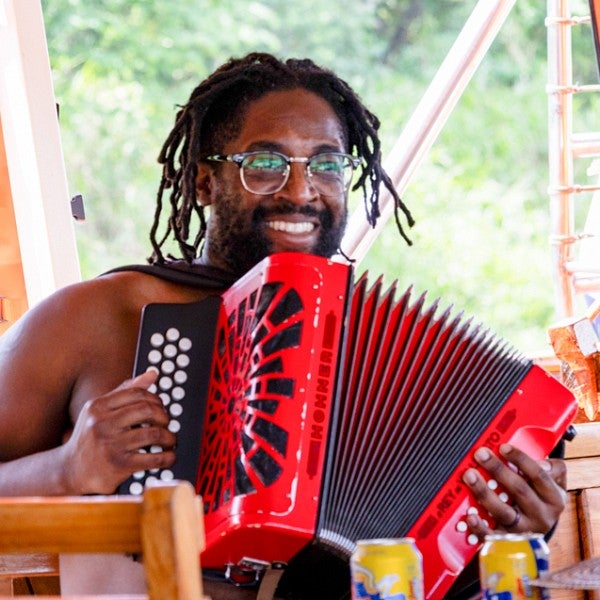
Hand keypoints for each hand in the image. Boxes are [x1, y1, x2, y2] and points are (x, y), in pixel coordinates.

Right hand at [61, 369, 176, 493]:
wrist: (70, 471)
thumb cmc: (90, 437)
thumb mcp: (101, 410)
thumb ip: (125, 391)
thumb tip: (152, 374)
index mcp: (98, 407)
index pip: (137, 393)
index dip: (155, 399)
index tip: (160, 408)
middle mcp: (102, 424)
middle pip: (147, 410)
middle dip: (164, 416)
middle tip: (167, 424)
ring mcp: (110, 445)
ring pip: (153, 433)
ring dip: (169, 437)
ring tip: (170, 441)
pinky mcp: (119, 465)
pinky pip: (153, 458)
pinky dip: (167, 457)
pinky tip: (169, 457)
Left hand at [461, 443, 566, 541]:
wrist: (536, 532)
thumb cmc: (538, 496)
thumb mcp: (553, 483)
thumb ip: (551, 469)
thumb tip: (542, 462)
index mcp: (554, 498)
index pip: (539, 475)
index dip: (521, 459)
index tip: (503, 446)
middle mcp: (542, 516)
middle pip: (519, 490)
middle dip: (498, 469)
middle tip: (480, 454)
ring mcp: (524, 531)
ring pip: (504, 512)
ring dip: (484, 492)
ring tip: (469, 475)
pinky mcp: (508, 543)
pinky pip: (493, 536)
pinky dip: (480, 527)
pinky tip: (470, 515)